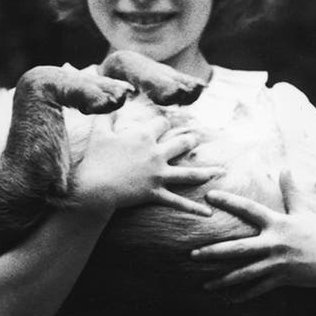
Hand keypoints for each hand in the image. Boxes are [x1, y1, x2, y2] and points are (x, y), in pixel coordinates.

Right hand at [72, 112, 222, 215]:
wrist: (94, 187)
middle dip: (190, 140)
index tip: (165, 123)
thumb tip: (109, 102)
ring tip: (220, 171)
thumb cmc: (95, 159)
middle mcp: (156, 153)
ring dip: (206, 172)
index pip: (162, 123)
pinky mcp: (156, 192)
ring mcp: (158, 174)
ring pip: (189, 173)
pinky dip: (194, 209)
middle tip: (196, 139)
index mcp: (144, 136)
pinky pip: (178, 202)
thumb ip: (105, 116)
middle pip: (182, 143)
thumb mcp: (99, 133)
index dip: (164, 122)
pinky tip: (209, 212)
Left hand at [192, 170, 315, 300]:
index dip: (229, 201)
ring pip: (245, 273)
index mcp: (277, 223)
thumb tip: (286, 168)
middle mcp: (274, 242)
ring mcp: (278, 262)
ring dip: (224, 280)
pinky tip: (229, 299)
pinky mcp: (283, 278)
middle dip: (214, 252)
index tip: (209, 196)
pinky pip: (259, 288)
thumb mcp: (304, 211)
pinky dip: (243, 295)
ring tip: (205, 285)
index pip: (248, 209)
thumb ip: (291, 191)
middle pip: (238, 248)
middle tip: (192, 254)